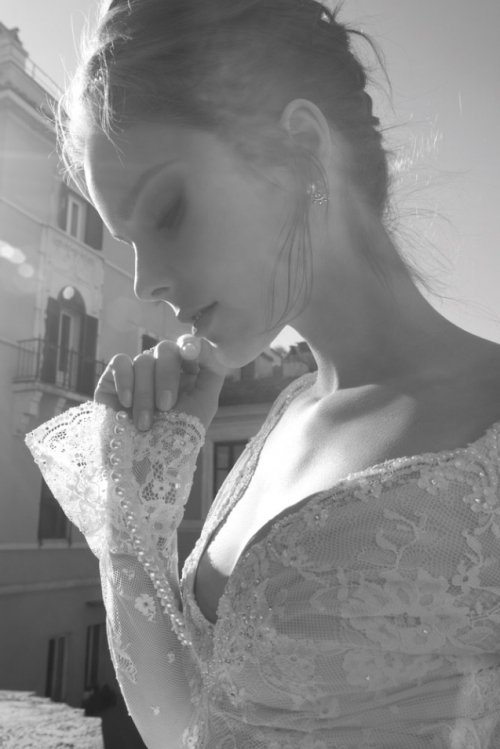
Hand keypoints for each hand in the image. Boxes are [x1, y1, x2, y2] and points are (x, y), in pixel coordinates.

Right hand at [94, 335, 227, 430]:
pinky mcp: (112, 380)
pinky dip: (125, 381)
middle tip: (165, 407)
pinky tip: (126, 404)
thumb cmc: (177, 438)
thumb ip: (212, 370)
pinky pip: (120, 362)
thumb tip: (204, 343)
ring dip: (145, 394)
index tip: (189, 353)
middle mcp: (162, 371)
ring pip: (143, 360)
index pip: (189, 346)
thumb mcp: (204, 404)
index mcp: (186, 374)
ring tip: (145, 423)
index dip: (190, 345)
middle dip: (167, 377)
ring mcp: (137, 374)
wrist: (141, 465)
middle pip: (166, 349)